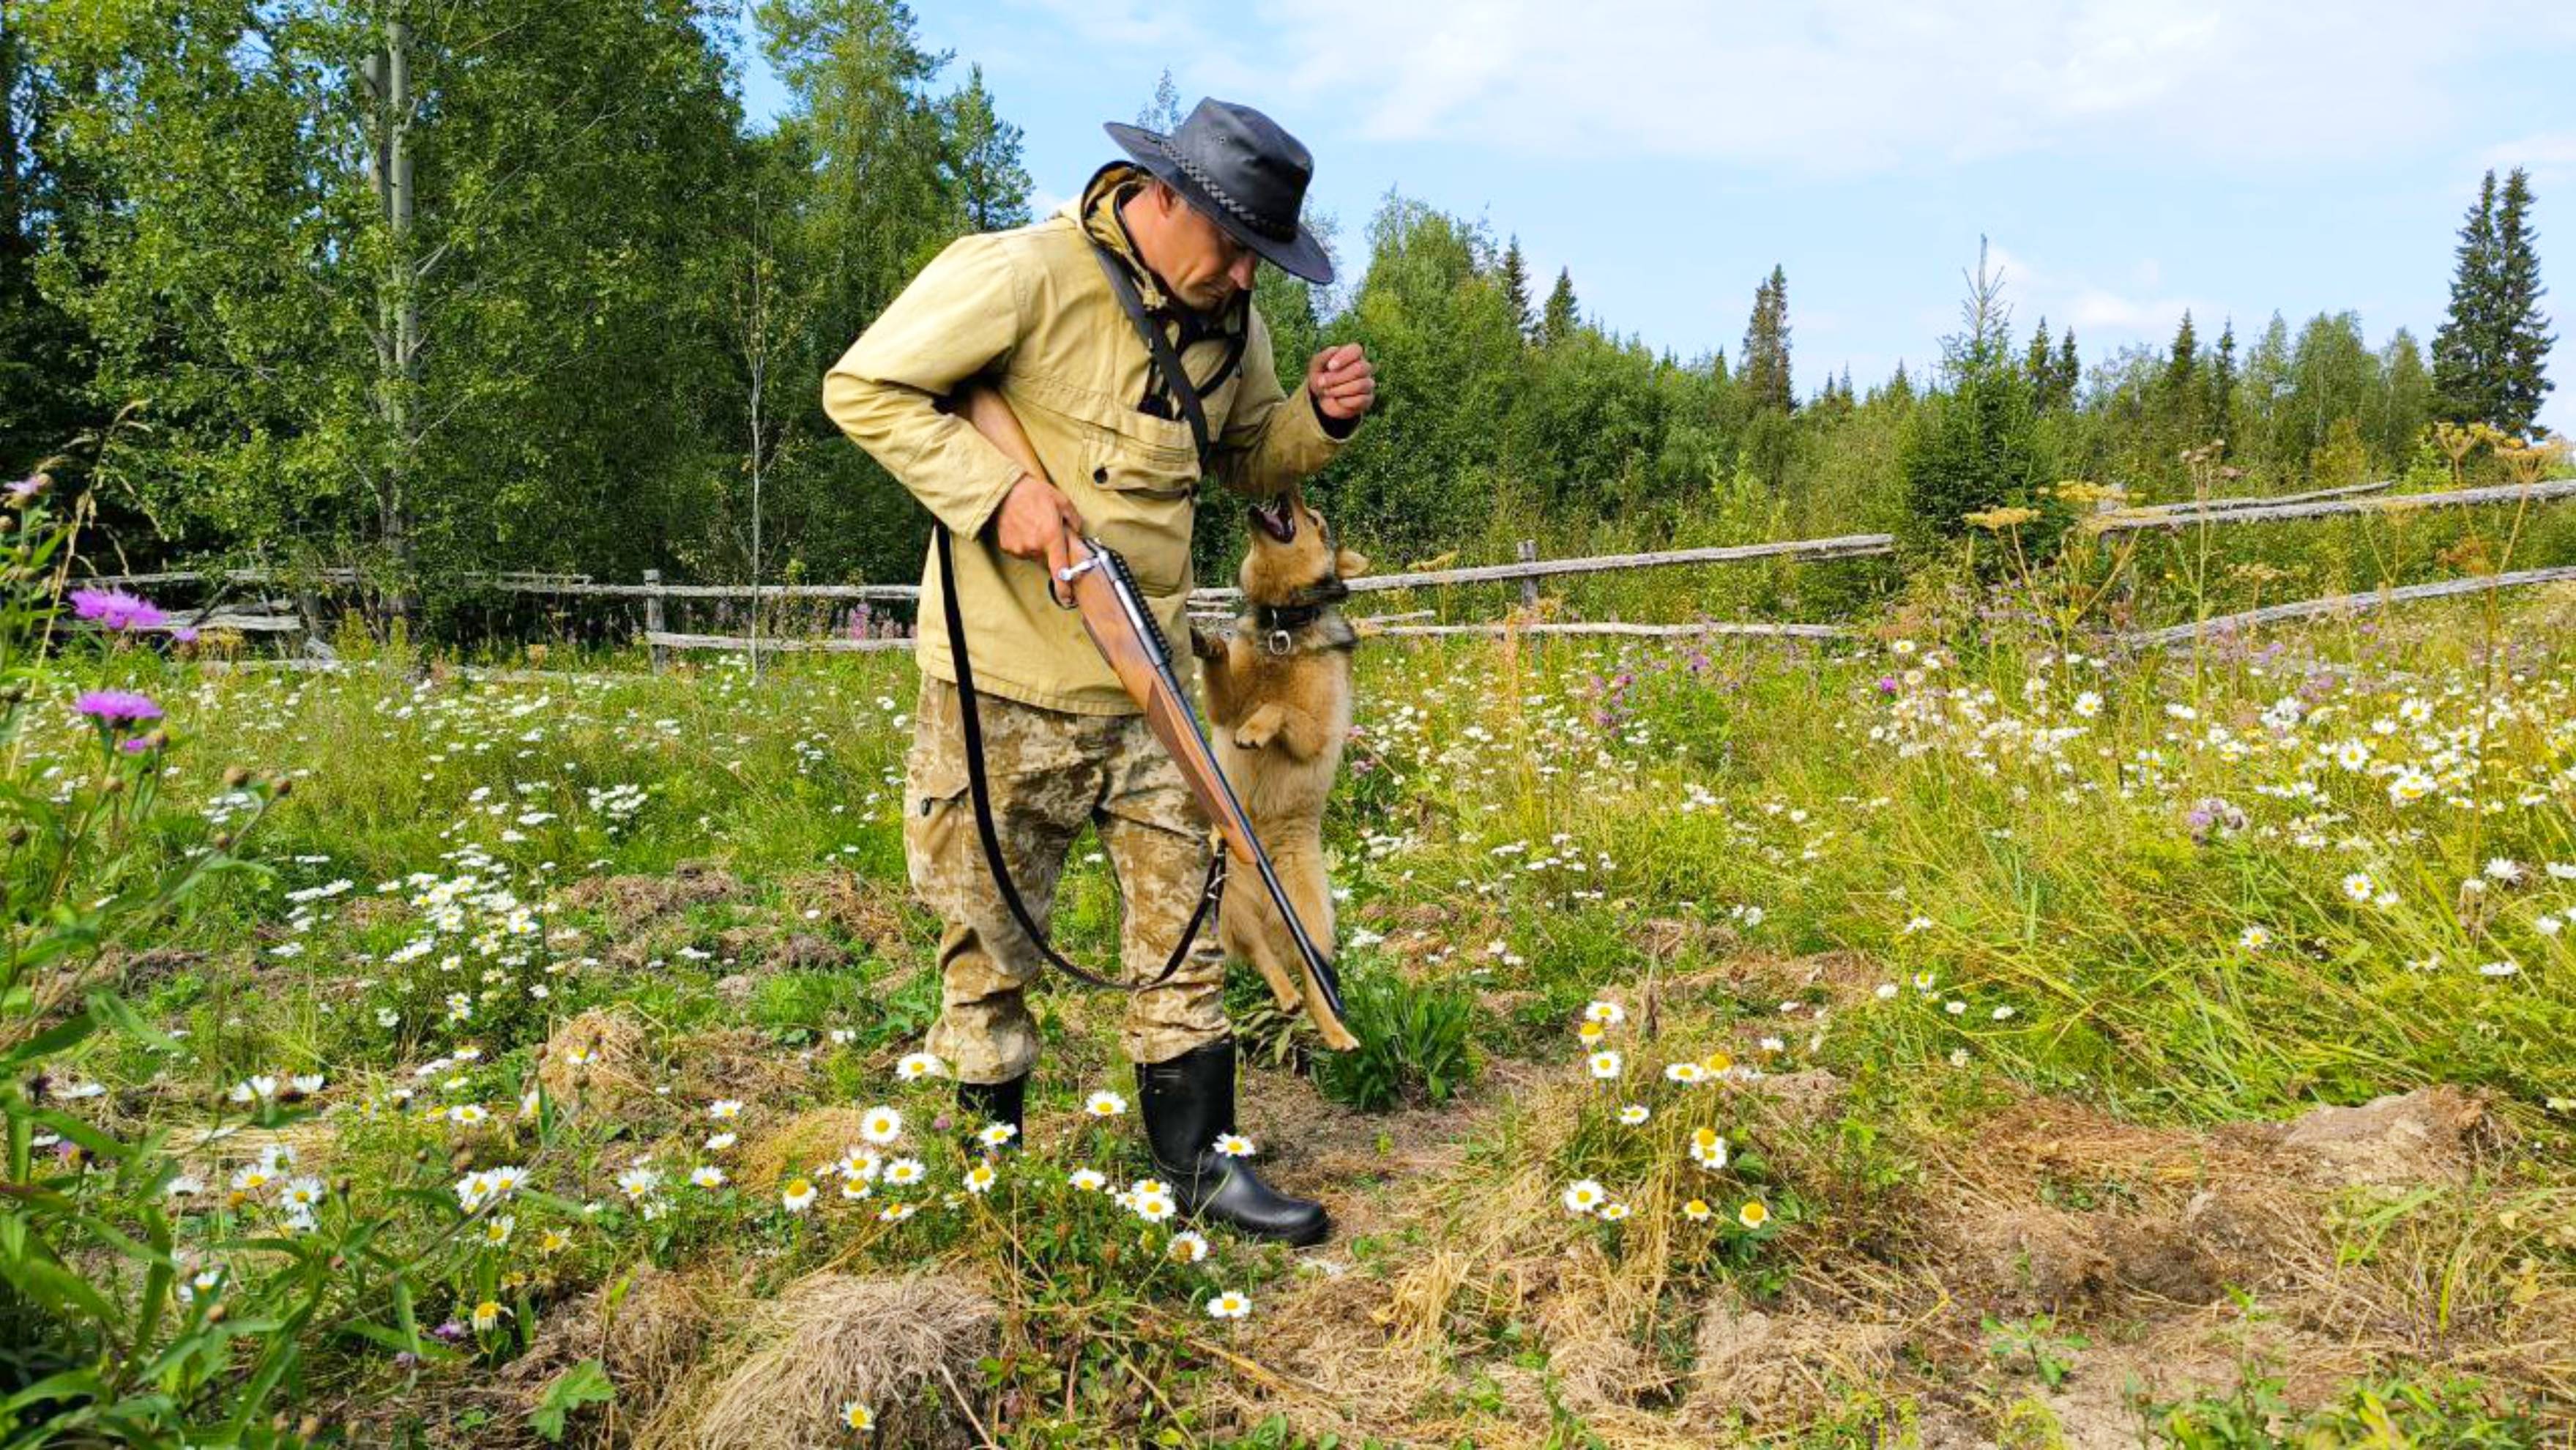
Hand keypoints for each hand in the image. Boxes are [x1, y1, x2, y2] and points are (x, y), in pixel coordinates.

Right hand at [992, 470, 1087, 606]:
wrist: (1006, 490)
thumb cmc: (1034, 494)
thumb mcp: (1062, 502)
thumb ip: (1074, 521)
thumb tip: (1075, 533)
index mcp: (1051, 537)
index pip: (1060, 568)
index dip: (1064, 587)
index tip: (1068, 598)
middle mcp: (1035, 546)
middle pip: (1048, 558)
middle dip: (1050, 548)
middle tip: (1047, 529)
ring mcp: (1019, 548)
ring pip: (1034, 555)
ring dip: (1036, 544)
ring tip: (1033, 524)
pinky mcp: (1008, 547)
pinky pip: (1021, 551)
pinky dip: (1024, 542)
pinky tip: (1022, 527)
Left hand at [1307, 343, 1375, 422]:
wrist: (1323, 400)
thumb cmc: (1322, 377)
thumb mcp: (1316, 367)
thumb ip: (1322, 357)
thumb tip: (1334, 349)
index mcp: (1353, 354)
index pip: (1356, 350)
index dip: (1343, 358)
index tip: (1329, 367)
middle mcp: (1364, 367)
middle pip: (1359, 369)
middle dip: (1337, 377)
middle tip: (1321, 382)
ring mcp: (1368, 383)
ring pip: (1360, 385)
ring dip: (1339, 390)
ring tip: (1327, 391)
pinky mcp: (1368, 398)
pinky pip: (1360, 400)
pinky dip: (1345, 401)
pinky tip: (1338, 400)